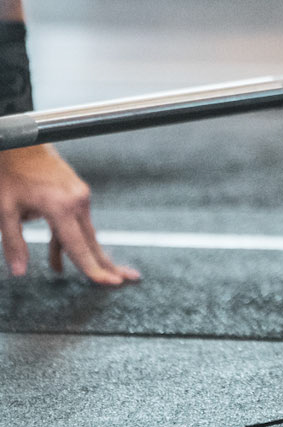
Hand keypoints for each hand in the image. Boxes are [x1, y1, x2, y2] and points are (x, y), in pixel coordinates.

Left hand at [0, 145, 138, 285]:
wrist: (23, 142)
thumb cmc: (12, 173)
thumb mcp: (5, 209)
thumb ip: (13, 242)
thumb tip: (19, 271)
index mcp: (61, 207)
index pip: (79, 247)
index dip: (93, 269)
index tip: (110, 284)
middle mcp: (77, 201)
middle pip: (93, 242)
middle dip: (107, 264)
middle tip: (126, 280)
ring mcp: (80, 196)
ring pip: (85, 233)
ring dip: (84, 254)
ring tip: (86, 273)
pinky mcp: (77, 193)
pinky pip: (78, 223)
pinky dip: (71, 240)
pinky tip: (57, 258)